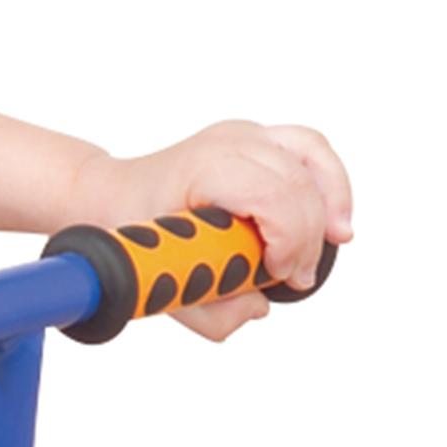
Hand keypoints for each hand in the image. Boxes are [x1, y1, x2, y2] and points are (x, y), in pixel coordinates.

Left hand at [70, 123, 355, 341]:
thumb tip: (257, 309)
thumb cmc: (130, 226)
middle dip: (307, 237)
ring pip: (311, 160)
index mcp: (203, 168)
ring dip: (329, 205)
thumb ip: (208, 312)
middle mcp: (229, 142)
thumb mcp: (158, 279)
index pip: (270, 197)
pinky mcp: (260, 137)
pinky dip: (330, 181)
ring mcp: (246, 134)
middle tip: (297, 277)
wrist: (111, 193)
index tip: (279, 275)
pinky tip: (335, 216)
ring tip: (335, 241)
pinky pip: (311, 150)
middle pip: (295, 184)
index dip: (287, 240)